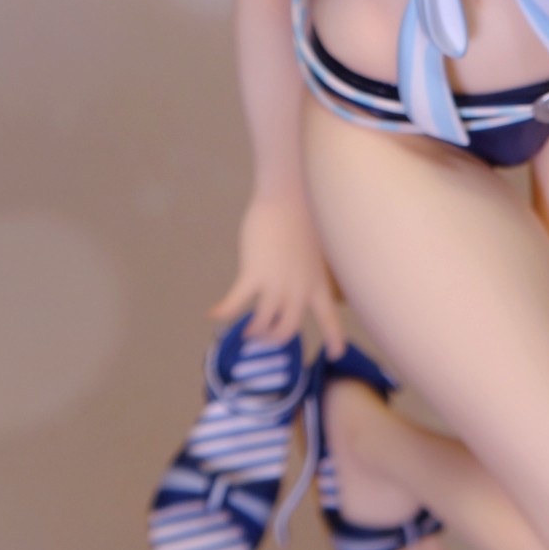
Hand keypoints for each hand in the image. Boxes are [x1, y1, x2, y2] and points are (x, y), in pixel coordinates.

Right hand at [209, 192, 345, 357]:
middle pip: (287, 329)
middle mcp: (299, 290)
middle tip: (263, 336)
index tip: (335, 353)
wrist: (289, 195)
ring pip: (263, 322)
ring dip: (252, 329)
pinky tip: (213, 314)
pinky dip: (224, 311)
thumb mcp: (315, 249)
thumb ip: (308, 269)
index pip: (330, 317)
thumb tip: (298, 278)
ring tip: (245, 329)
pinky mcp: (254, 274)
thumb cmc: (302, 215)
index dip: (334, 338)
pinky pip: (237, 302)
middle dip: (273, 338)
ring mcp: (277, 284)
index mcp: (317, 282)